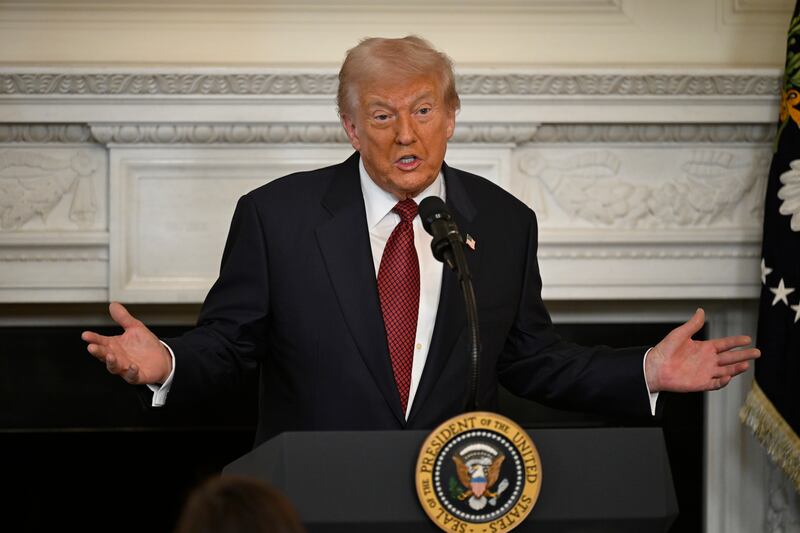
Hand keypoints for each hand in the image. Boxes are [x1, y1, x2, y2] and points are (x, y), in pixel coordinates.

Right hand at [81, 302, 171, 384]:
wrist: (163, 358)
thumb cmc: (146, 345)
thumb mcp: (135, 328)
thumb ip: (123, 318)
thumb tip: (113, 305)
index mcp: (114, 346)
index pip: (101, 342)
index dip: (93, 339)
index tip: (85, 335)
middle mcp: (118, 357)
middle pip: (104, 355)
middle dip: (98, 352)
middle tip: (92, 347)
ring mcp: (125, 368)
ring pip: (114, 367)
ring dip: (111, 362)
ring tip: (110, 356)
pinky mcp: (136, 376)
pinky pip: (132, 376)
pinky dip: (131, 372)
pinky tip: (132, 366)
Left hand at [645, 308, 759, 392]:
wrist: (655, 367)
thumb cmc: (665, 350)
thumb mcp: (680, 334)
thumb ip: (693, 324)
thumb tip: (701, 310)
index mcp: (704, 348)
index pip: (725, 344)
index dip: (736, 342)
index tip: (748, 338)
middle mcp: (708, 360)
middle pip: (730, 358)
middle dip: (744, 355)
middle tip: (757, 352)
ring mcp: (705, 372)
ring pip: (726, 371)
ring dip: (736, 369)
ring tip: (746, 364)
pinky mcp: (701, 383)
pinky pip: (715, 383)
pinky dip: (722, 381)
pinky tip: (728, 377)